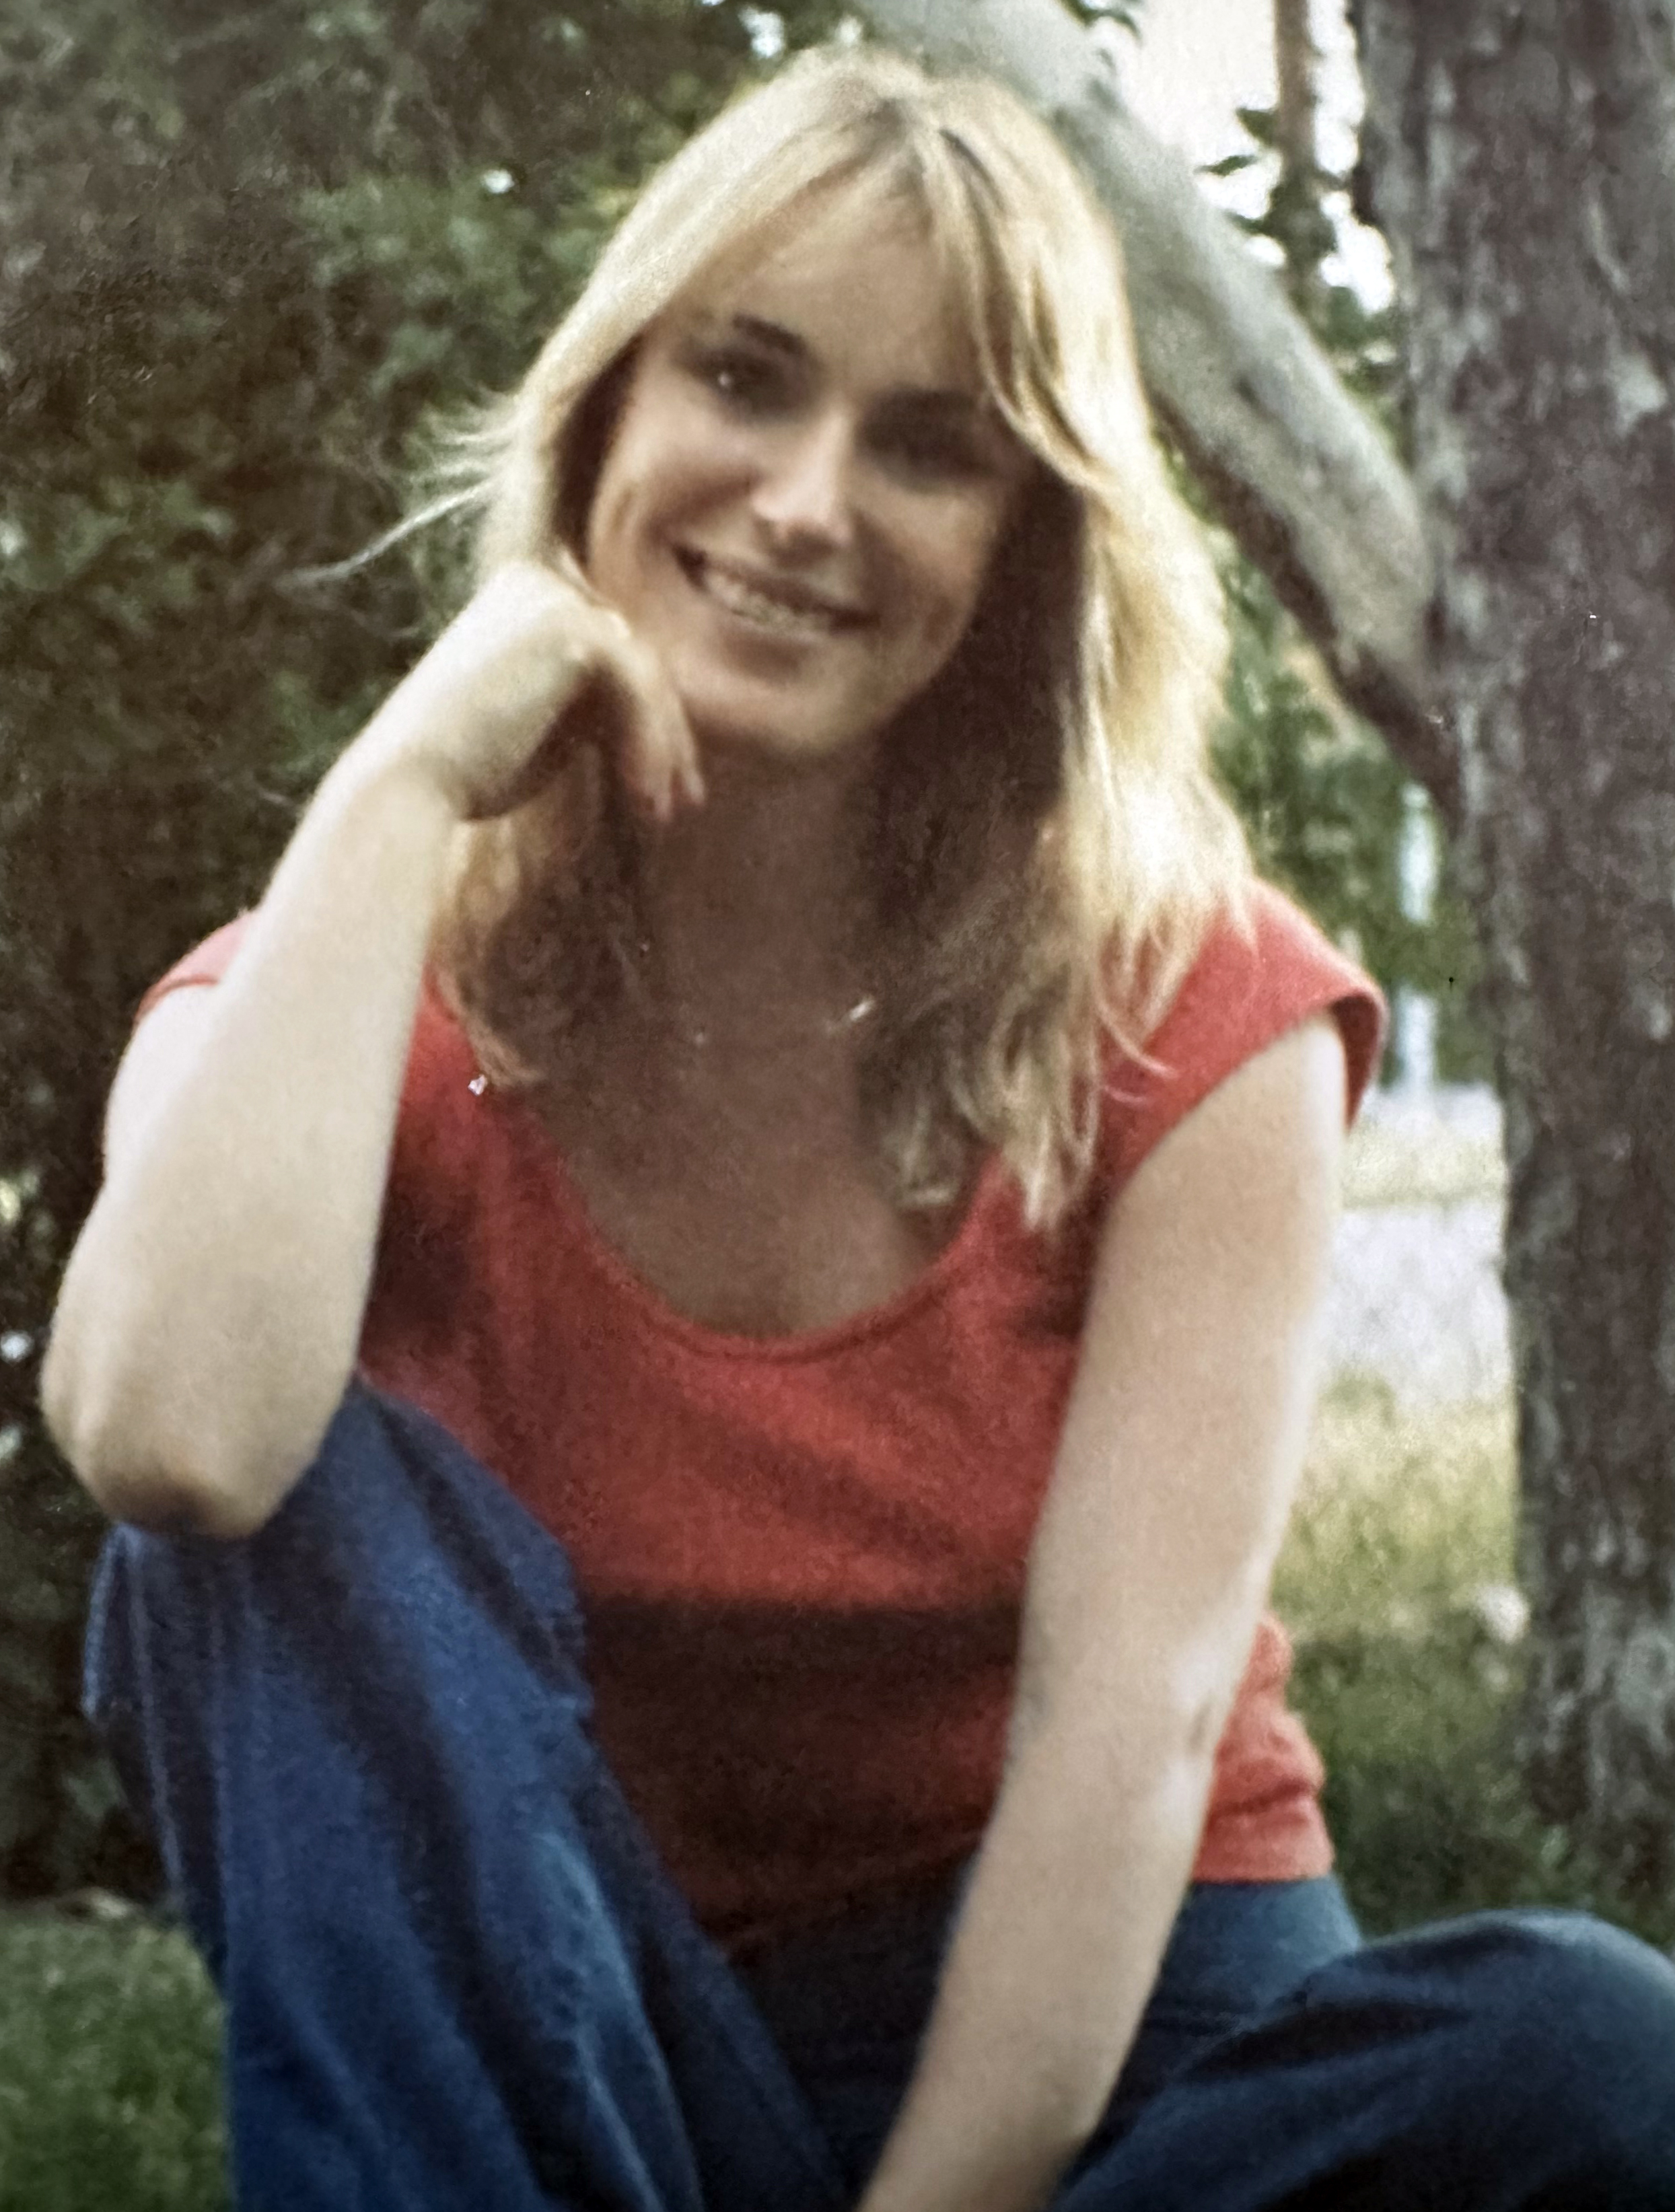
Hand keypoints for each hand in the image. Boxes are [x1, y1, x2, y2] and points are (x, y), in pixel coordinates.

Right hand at [359, 557, 703, 822]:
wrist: (409, 784)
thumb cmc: (468, 771)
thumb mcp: (546, 725)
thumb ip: (592, 703)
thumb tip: (669, 719)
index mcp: (523, 598)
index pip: (612, 653)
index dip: (647, 722)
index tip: (667, 788)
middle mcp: (537, 582)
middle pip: (636, 660)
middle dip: (667, 737)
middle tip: (684, 801)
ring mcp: (552, 598)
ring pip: (646, 677)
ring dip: (663, 749)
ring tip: (664, 811)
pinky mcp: (568, 627)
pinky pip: (637, 688)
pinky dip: (649, 745)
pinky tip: (643, 796)